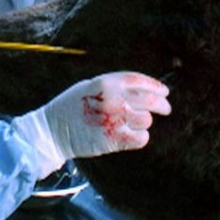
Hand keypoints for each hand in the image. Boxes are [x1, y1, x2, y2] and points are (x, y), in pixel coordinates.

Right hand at [12, 71, 170, 178]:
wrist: (53, 130)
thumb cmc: (70, 107)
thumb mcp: (89, 86)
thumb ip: (112, 86)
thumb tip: (139, 89)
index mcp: (106, 82)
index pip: (139, 80)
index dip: (155, 85)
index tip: (164, 91)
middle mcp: (113, 98)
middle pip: (149, 100)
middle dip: (162, 104)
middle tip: (166, 108)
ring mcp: (115, 119)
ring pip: (146, 120)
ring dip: (143, 122)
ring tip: (134, 123)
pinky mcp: (114, 138)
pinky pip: (141, 138)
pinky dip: (140, 137)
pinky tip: (132, 136)